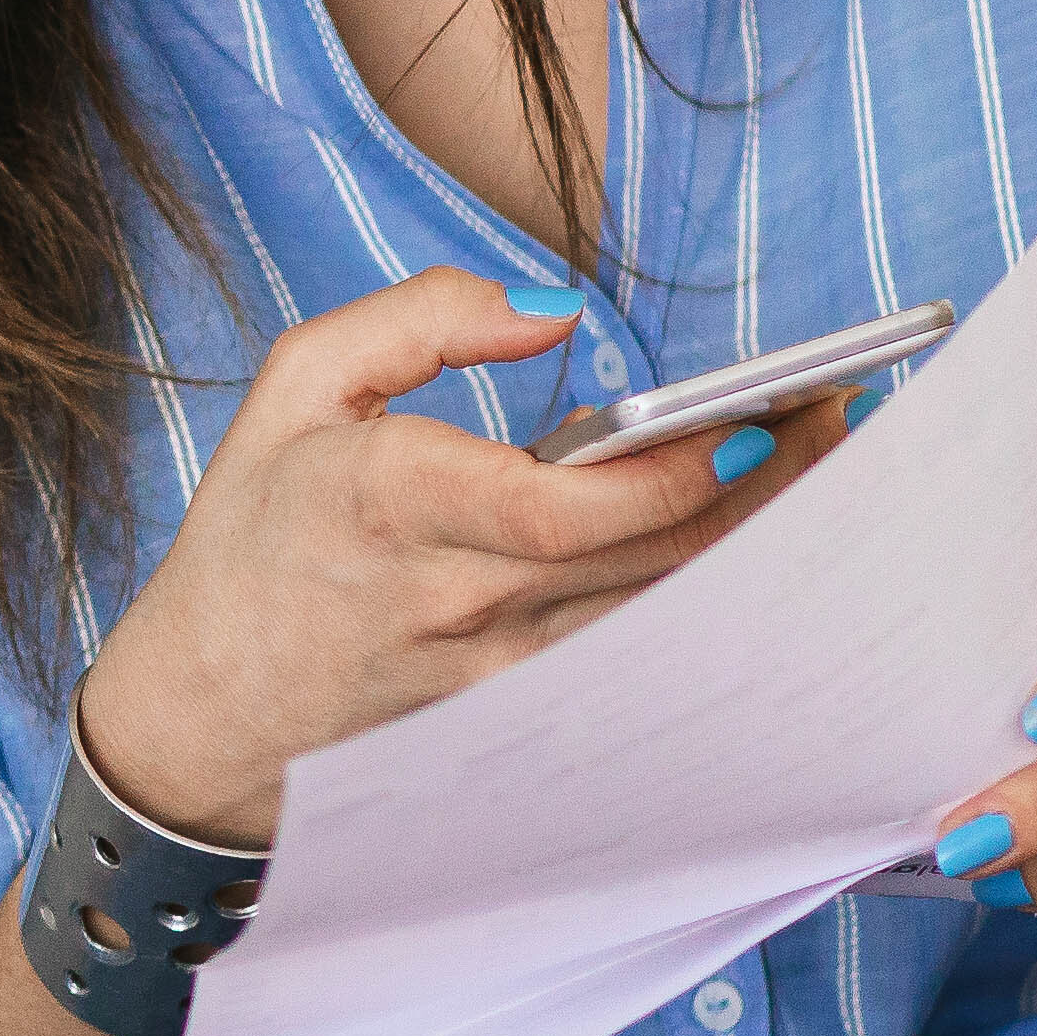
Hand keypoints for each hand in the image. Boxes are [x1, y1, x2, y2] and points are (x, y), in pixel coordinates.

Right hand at [76, 271, 840, 841]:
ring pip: (660, 617)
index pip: (557, 508)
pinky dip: (707, 608)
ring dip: (755, 551)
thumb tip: (552, 314)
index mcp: (387, 505)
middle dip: (759, 491)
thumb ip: (421, 320)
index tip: (758, 424)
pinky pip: (636, 662)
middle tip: (835, 421)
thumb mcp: (296, 386)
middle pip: (643, 560)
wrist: (201, 714)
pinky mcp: (514, 721)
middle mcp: (449, 602)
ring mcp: (489, 678)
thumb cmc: (253, 537)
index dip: (671, 475)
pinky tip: (765, 556)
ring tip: (826, 475)